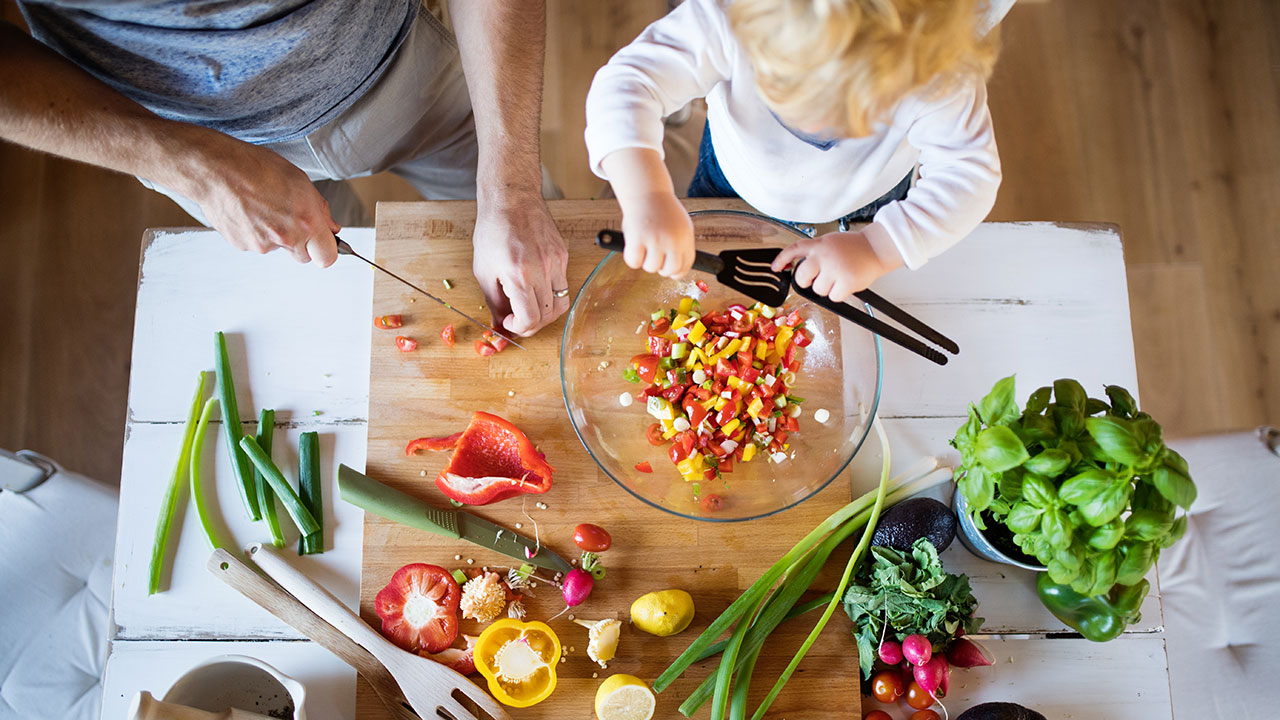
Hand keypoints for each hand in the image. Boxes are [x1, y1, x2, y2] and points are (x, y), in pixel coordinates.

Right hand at [189, 139, 340, 266]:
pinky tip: (249, 211)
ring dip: (275, 234)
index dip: (325, 250)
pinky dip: (255, 232)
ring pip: (278, 248)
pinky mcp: (243, 245)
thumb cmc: (256, 167)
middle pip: (303, 257)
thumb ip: (319, 209)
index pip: (327, 257)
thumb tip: (331, 227)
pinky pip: (256, 244)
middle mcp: (286, 237)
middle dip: (301, 243)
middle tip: (289, 218)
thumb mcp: (299, 180)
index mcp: (306, 221)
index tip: (322, 243)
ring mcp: (263, 244)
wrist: (216, 169)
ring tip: (263, 206)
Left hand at [471, 196, 569, 336]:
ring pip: (561, 303)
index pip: (530, 319)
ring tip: (530, 307)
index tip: (510, 322)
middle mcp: (543, 271)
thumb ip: (493, 301)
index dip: (520, 328)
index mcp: (519, 276)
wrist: (511, 199)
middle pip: (548, 316)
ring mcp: (556, 262)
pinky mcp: (563, 254)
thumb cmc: (493, 230)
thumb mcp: (484, 270)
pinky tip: (536, 286)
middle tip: (519, 320)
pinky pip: (563, 284)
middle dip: (532, 324)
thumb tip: (499, 324)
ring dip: (546, 312)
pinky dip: (550, 293)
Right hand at [618, 191, 694, 277]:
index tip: (670, 272)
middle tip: (654, 258)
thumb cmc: (661, 209)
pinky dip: (631, 258)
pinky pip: (634, 262)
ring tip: (643, 245)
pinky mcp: (638, 238)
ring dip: (645, 260)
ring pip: (651, 267)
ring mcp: (655, 240)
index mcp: (685, 237)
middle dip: (661, 268)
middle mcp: (673, 240)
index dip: (677, 272)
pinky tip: (633, 246)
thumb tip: (676, 268)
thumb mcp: (680, 225)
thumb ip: (679, 245)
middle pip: (669, 270)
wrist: (646, 191)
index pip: (686, 265)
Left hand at [771, 230, 901, 301]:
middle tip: (819, 278)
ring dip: (827, 288)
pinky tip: (846, 284)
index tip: (775, 267)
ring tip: (839, 277)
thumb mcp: (830, 242)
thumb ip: (815, 252)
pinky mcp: (846, 282)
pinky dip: (839, 294)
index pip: (794, 250)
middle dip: (807, 282)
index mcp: (819, 245)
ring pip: (818, 290)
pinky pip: (833, 297)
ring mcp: (835, 269)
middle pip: (801, 277)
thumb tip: (799, 267)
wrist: (876, 248)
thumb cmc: (854, 247)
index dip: (781, 259)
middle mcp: (824, 256)